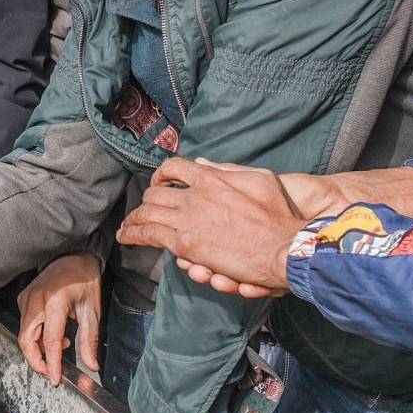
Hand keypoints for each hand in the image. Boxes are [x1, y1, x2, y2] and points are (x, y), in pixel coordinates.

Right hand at [16, 253, 101, 385]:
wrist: (72, 256)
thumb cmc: (84, 280)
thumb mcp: (92, 310)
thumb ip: (90, 339)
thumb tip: (91, 365)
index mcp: (54, 302)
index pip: (50, 341)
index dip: (52, 364)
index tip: (55, 380)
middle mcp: (35, 300)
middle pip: (26, 341)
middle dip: (37, 362)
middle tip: (51, 374)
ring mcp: (26, 299)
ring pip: (24, 335)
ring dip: (38, 350)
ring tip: (61, 350)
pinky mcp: (23, 299)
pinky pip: (25, 325)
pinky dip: (37, 337)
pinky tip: (55, 336)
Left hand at [116, 158, 302, 296]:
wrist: (285, 249)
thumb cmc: (281, 217)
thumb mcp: (260, 179)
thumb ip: (228, 170)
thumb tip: (202, 163)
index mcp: (212, 178)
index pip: (175, 167)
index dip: (163, 174)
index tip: (160, 182)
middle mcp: (195, 196)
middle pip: (156, 192)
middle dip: (146, 200)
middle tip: (141, 209)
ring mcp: (188, 220)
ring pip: (147, 212)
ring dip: (134, 218)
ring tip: (126, 225)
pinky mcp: (186, 245)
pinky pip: (150, 235)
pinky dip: (134, 234)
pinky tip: (126, 236)